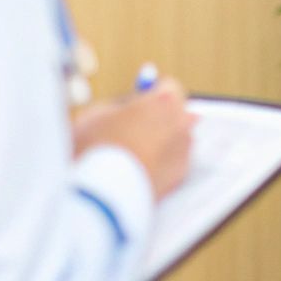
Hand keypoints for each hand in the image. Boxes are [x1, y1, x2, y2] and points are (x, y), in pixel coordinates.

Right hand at [71, 76, 195, 200]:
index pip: (169, 87)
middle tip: (133, 129)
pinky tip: (137, 171)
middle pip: (177, 114)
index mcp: (164, 102)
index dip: (152, 95)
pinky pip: (173, 163)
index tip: (139, 103)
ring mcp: (184, 151)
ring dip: (161, 143)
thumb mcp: (99, 113)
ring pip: (175, 140)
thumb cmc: (96, 148)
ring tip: (131, 155)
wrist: (103, 193)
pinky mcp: (181, 176)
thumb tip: (129, 104)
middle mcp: (182, 124)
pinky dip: (161, 165)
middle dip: (159, 119)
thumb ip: (122, 104)